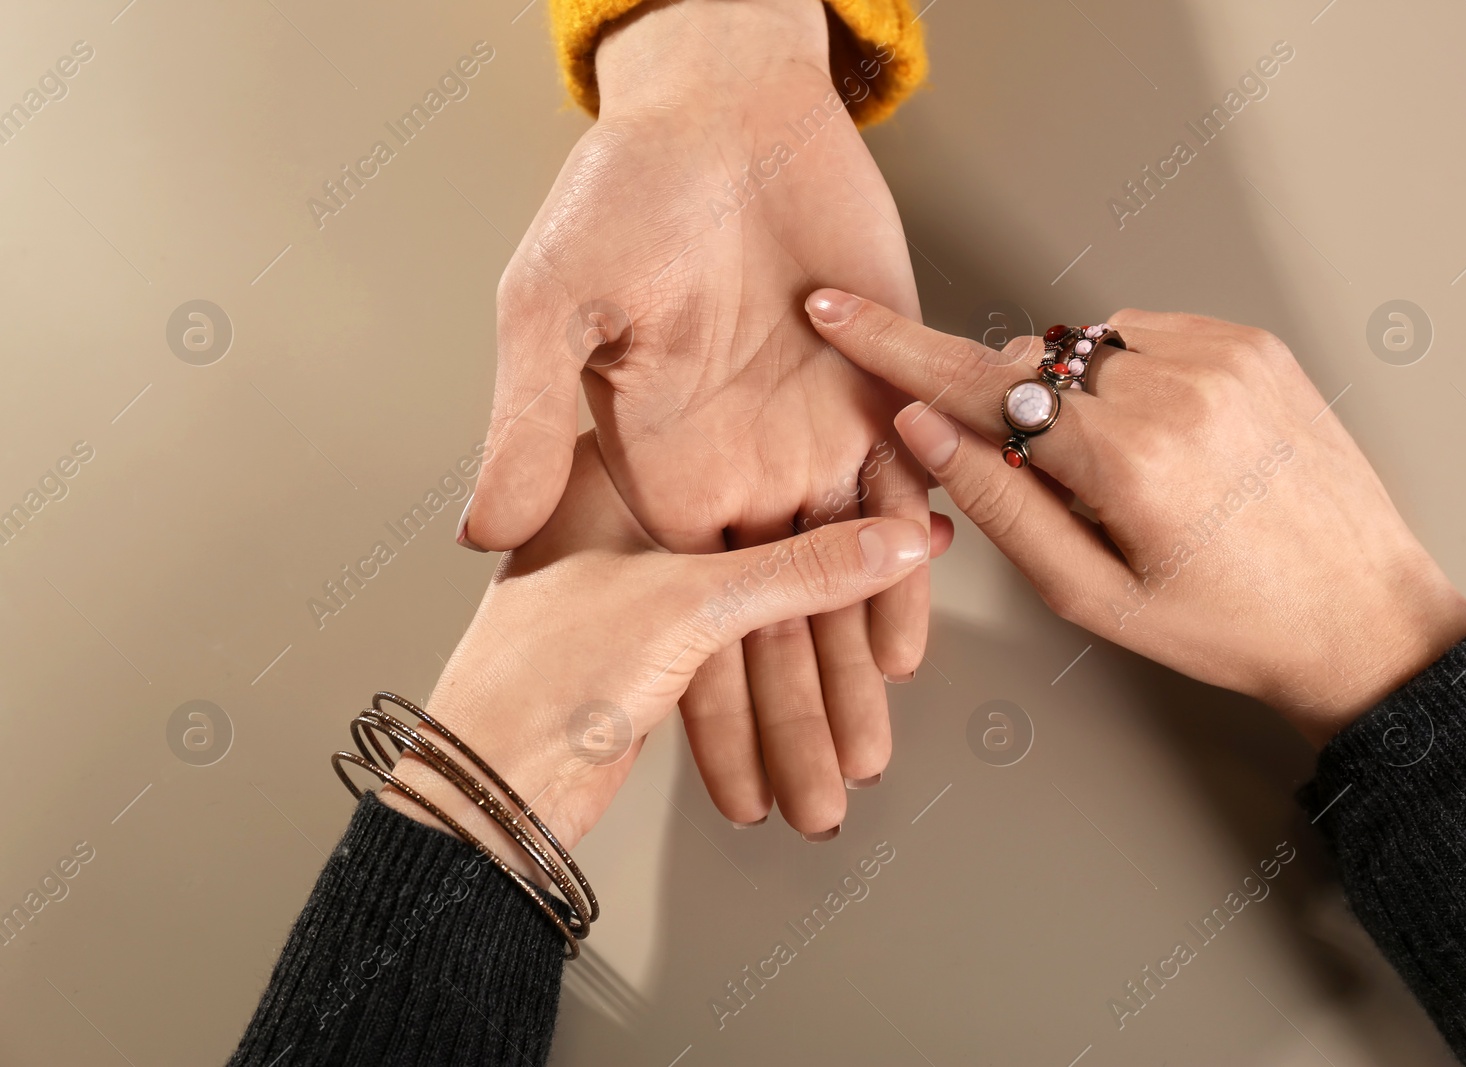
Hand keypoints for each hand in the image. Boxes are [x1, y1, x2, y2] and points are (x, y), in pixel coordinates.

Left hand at [388, 436, 945, 856]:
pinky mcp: (658, 642)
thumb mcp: (688, 606)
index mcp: (619, 469)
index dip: (838, 480)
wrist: (488, 788)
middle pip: (765, 533)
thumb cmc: (544, 674)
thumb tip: (898, 542)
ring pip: (760, 597)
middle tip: (916, 575)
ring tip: (897, 652)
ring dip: (829, 635)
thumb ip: (801, 571)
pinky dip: (796, 654)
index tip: (906, 497)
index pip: (754, 462)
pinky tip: (850, 657)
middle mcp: (633, 512)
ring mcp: (646, 580)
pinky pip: (747, 641)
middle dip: (845, 573)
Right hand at [465, 0, 928, 828]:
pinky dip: (900, 569)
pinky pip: (893, 500)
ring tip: (863, 757)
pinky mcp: (868, 398)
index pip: (680, 625)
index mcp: (656, 475)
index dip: (707, 715)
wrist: (721, 117)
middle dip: (791, 724)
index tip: (727, 793)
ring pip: (836, 583)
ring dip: (848, 674)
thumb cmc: (621, 199)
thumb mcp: (551, 311)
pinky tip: (903, 641)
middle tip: (814, 806)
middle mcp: (733, 473)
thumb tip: (481, 524)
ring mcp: (802, 441)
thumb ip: (529, 423)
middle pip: (769, 628)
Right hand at [806, 291, 1465, 743]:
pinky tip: (1158, 438)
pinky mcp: (1253, 343)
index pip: (982, 384)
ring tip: (1123, 470)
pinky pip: (1141, 334)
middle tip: (1047, 480)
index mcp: (1133, 461)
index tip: (840, 311)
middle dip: (1007, 405)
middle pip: (1029, 361)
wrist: (1361, 616)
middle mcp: (1181, 388)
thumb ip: (997, 505)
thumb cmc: (1229, 626)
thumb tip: (923, 429)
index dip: (898, 348)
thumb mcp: (1091, 596)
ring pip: (1083, 346)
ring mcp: (1225, 355)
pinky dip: (1124, 376)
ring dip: (1070, 393)